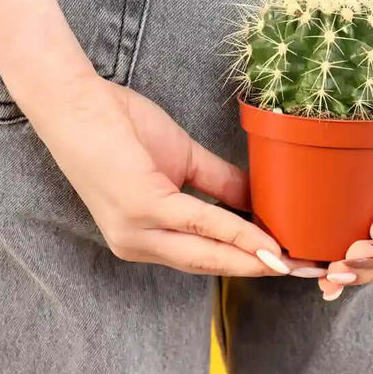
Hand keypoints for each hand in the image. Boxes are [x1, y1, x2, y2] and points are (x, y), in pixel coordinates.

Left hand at [27, 68, 307, 276]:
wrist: (75, 101)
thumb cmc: (118, 126)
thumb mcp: (181, 160)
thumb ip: (218, 184)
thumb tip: (258, 200)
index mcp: (143, 236)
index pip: (200, 256)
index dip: (242, 261)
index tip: (281, 263)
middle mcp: (136, 243)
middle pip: (206, 264)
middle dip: (253, 269)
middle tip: (297, 272)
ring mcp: (136, 230)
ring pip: (206, 252)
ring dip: (251, 257)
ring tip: (287, 261)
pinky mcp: (141, 207)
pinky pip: (200, 222)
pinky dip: (235, 231)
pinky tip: (262, 237)